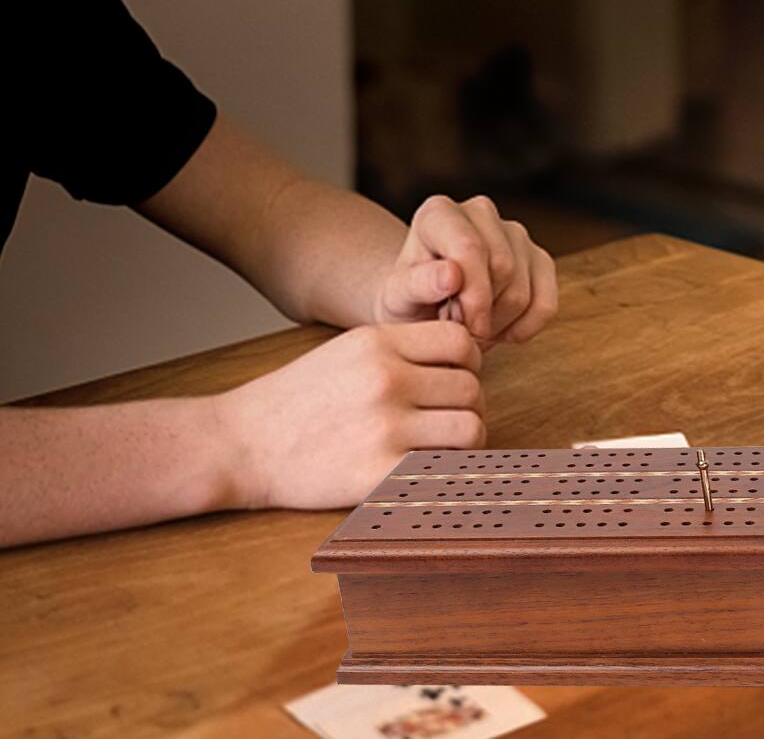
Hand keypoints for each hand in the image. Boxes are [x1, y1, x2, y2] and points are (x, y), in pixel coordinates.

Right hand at [216, 321, 485, 509]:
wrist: (240, 444)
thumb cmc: (295, 399)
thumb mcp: (347, 350)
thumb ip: (402, 351)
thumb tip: (463, 361)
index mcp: (378, 343)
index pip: (461, 341)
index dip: (468, 362)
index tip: (456, 378)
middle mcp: (386, 379)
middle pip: (471, 387)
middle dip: (467, 404)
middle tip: (448, 418)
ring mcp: (383, 427)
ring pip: (469, 428)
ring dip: (464, 439)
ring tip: (442, 446)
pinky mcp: (377, 474)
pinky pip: (443, 471)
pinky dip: (445, 472)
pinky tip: (426, 471)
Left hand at [374, 194, 557, 348]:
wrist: (423, 305)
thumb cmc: (408, 298)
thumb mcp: (398, 297)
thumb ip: (417, 285)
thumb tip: (452, 275)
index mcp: (439, 212)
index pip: (470, 247)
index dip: (471, 294)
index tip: (461, 327)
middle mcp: (480, 212)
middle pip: (502, 268)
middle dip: (481, 313)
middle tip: (457, 328)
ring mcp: (514, 232)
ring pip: (523, 290)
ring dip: (498, 324)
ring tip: (471, 327)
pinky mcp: (539, 258)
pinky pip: (546, 303)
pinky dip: (524, 328)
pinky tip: (499, 330)